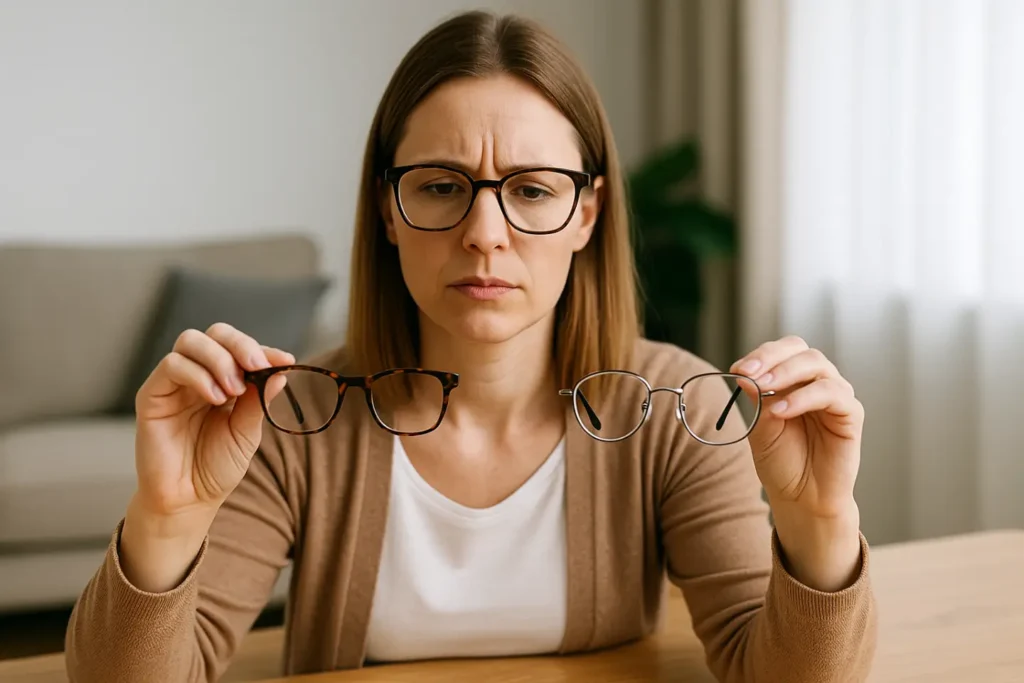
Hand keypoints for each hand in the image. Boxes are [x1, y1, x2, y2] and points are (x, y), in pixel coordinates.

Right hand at [132, 322, 293, 518]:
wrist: (189, 499)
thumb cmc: (217, 466)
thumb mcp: (247, 431)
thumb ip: (260, 400)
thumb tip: (281, 370)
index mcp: (224, 379)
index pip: (240, 348)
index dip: (263, 349)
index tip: (284, 361)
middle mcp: (198, 374)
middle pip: (215, 333)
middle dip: (240, 345)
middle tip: (256, 366)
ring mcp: (174, 383)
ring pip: (191, 341)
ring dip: (219, 359)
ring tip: (234, 390)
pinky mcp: (152, 395)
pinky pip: (172, 366)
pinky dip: (197, 374)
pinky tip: (215, 397)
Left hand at [731, 335, 862, 520]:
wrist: (801, 498)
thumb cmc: (782, 463)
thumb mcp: (760, 427)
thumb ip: (757, 399)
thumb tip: (744, 373)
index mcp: (795, 382)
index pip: (783, 351)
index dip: (761, 354)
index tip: (737, 368)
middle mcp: (817, 383)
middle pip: (801, 350)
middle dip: (771, 357)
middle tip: (747, 372)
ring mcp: (836, 396)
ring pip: (817, 364)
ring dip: (786, 372)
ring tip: (762, 388)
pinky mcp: (851, 414)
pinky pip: (832, 393)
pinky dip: (803, 397)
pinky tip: (781, 411)